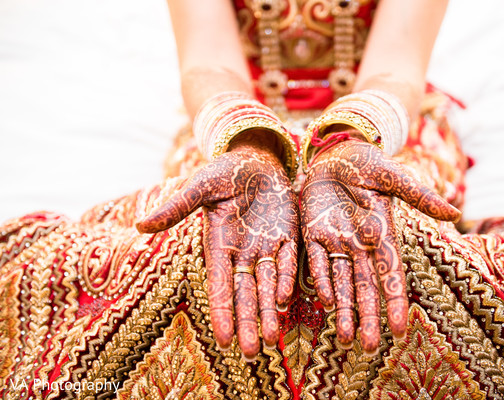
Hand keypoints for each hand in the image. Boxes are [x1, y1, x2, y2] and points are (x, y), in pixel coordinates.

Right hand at [137, 140, 299, 359]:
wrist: (258, 159)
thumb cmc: (225, 171)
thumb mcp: (200, 187)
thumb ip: (177, 207)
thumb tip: (140, 225)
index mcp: (219, 245)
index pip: (220, 285)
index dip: (222, 312)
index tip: (223, 340)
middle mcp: (242, 253)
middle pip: (245, 294)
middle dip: (247, 322)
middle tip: (250, 351)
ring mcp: (265, 247)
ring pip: (267, 286)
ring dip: (268, 312)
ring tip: (269, 339)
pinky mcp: (286, 238)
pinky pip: (287, 263)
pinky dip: (286, 281)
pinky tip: (285, 301)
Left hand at [301, 139, 459, 353]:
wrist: (334, 153)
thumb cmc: (366, 162)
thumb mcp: (391, 176)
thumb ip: (418, 195)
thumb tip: (455, 212)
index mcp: (383, 234)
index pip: (391, 274)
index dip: (394, 301)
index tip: (399, 329)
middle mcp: (361, 245)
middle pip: (365, 287)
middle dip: (367, 317)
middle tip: (369, 348)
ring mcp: (337, 241)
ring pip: (341, 283)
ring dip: (344, 310)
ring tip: (344, 340)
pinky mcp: (314, 234)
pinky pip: (317, 262)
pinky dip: (320, 281)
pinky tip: (324, 303)